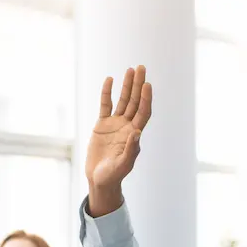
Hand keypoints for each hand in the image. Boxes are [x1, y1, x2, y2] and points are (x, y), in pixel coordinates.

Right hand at [86, 66, 151, 215]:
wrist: (99, 179)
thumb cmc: (113, 175)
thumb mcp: (123, 165)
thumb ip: (131, 150)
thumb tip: (137, 132)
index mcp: (134, 134)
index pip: (143, 112)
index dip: (145, 98)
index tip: (146, 84)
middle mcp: (126, 126)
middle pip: (135, 101)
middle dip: (138, 85)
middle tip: (141, 67)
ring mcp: (114, 124)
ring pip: (122, 100)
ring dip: (127, 85)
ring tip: (130, 69)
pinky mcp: (102, 125)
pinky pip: (105, 105)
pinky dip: (107, 93)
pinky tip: (109, 80)